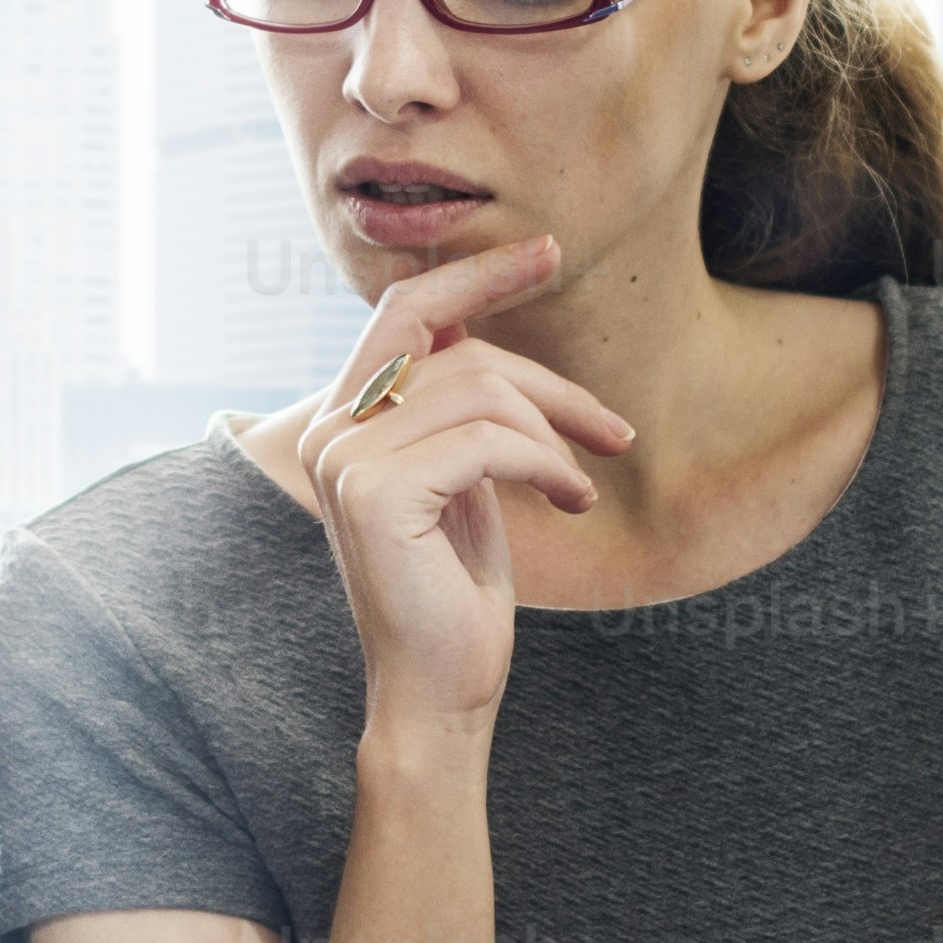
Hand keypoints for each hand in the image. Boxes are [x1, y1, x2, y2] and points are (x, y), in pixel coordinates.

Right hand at [287, 239, 634, 734]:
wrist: (439, 690)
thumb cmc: (457, 592)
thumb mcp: (463, 480)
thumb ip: (456, 407)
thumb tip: (479, 323)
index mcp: (344, 422)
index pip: (404, 310)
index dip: (475, 274)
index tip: (547, 252)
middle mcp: (330, 432)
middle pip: (453, 343)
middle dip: (545, 377)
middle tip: (613, 428)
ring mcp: (345, 460)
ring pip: (481, 390)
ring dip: (555, 436)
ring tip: (581, 485)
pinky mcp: (375, 493)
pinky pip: (487, 440)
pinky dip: (546, 464)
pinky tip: (568, 500)